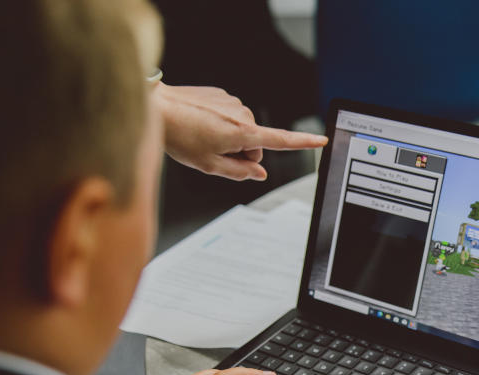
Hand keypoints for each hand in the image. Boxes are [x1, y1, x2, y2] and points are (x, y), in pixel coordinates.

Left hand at [155, 83, 327, 180]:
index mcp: (242, 133)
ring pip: (243, 131)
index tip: (322, 140)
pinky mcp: (222, 95)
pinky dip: (220, 125)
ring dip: (229, 139)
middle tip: (215, 154)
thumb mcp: (209, 165)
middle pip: (256, 144)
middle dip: (242, 153)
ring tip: (202, 138)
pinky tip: (200, 125)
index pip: (281, 141)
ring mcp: (233, 103)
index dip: (304, 143)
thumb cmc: (179, 135)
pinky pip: (230, 117)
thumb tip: (258, 174)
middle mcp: (242, 114)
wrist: (156, 106)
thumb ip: (239, 172)